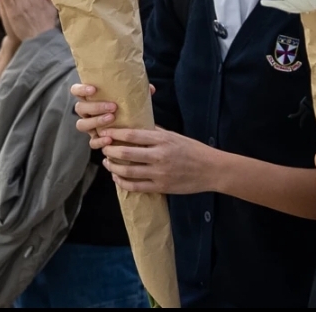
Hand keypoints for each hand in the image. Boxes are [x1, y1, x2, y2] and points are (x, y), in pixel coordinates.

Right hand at [72, 83, 154, 149]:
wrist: (132, 131)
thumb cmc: (127, 108)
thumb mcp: (131, 98)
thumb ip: (138, 92)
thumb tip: (151, 89)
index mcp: (91, 98)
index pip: (76, 90)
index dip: (81, 89)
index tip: (93, 89)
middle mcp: (87, 112)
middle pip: (80, 108)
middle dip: (95, 107)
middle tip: (113, 107)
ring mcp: (90, 126)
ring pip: (81, 124)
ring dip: (96, 121)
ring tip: (112, 119)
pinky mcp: (96, 139)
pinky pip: (92, 142)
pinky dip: (99, 141)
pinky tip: (109, 139)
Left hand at [99, 127, 217, 194]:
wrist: (211, 169)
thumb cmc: (194, 150)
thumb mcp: (176, 136)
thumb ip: (156, 133)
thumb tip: (138, 128)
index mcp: (163, 140)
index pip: (132, 135)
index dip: (115, 134)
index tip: (105, 133)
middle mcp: (159, 155)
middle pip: (126, 153)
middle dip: (110, 150)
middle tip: (104, 148)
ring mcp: (159, 173)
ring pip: (127, 171)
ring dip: (113, 167)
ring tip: (108, 163)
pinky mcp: (161, 187)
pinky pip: (136, 186)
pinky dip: (123, 182)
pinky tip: (117, 178)